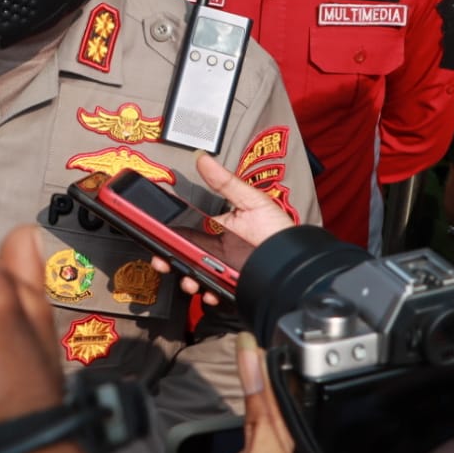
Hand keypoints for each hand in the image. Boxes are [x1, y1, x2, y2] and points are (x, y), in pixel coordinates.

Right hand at [150, 152, 295, 305]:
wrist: (299, 262)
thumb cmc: (280, 231)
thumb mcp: (253, 201)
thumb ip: (226, 182)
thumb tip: (203, 158)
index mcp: (216, 231)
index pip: (184, 231)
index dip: (167, 233)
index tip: (154, 229)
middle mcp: (216, 253)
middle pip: (182, 256)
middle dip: (167, 258)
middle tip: (161, 259)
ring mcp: (222, 272)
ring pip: (193, 276)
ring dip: (185, 277)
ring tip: (190, 278)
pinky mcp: (231, 289)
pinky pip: (212, 294)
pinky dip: (207, 294)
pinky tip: (210, 291)